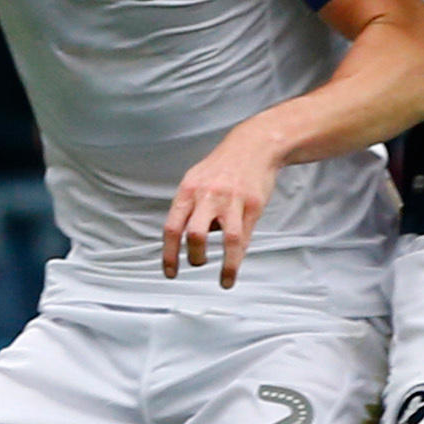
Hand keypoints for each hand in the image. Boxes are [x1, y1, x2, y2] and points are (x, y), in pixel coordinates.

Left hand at [163, 129, 281, 288]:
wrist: (254, 146)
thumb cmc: (221, 166)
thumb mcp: (195, 180)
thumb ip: (187, 208)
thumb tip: (184, 238)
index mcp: (188, 191)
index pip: (172, 228)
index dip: (169, 255)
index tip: (170, 272)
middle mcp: (208, 196)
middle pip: (195, 234)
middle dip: (194, 257)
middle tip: (197, 263)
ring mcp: (233, 200)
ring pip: (227, 239)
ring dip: (224, 264)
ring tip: (223, 278)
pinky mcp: (253, 205)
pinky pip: (246, 236)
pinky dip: (239, 256)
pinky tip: (235, 266)